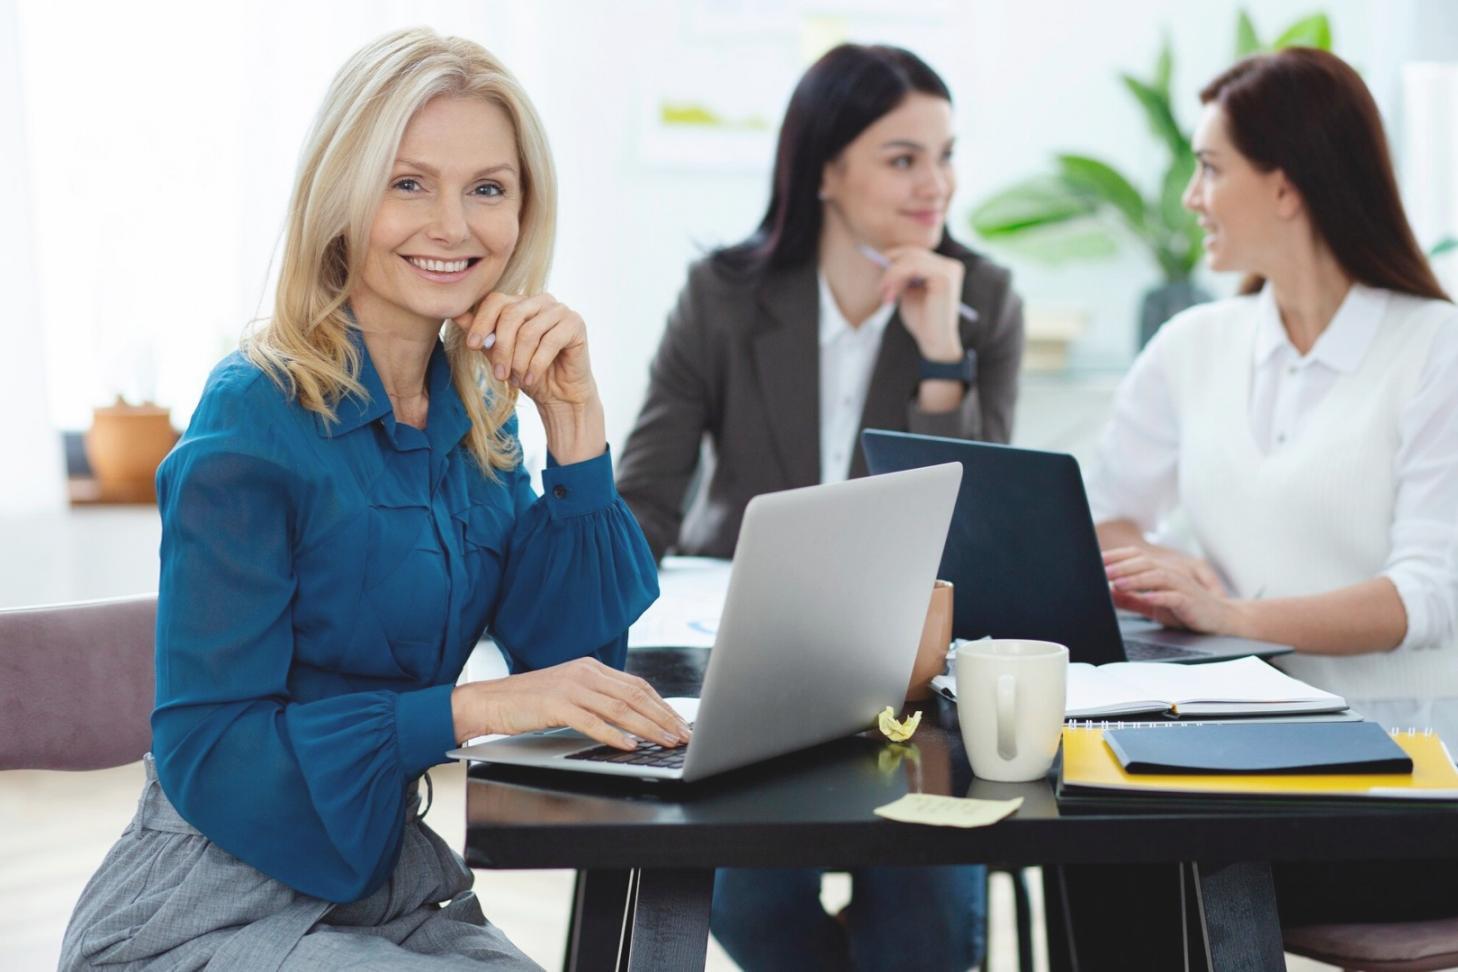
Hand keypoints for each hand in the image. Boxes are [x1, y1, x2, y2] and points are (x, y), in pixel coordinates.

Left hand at [451, 292, 597, 408]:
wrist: (560, 395)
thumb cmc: (528, 372)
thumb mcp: (498, 354)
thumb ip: (482, 333)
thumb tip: (455, 313)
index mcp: (521, 302)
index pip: (496, 300)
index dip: (482, 322)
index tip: (473, 346)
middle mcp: (541, 301)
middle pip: (511, 314)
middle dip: (501, 348)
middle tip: (499, 375)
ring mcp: (560, 310)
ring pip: (529, 331)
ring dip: (519, 361)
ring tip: (517, 380)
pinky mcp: (576, 324)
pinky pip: (550, 342)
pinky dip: (536, 364)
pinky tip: (531, 379)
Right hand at [453, 657, 691, 750]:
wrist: (490, 701)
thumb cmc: (529, 702)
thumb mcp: (570, 694)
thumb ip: (598, 699)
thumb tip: (632, 719)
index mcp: (591, 668)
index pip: (637, 685)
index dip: (662, 705)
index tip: (680, 723)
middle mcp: (585, 672)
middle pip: (635, 695)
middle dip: (663, 717)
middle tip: (682, 736)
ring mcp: (571, 687)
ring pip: (620, 708)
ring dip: (647, 727)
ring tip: (665, 742)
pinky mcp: (556, 704)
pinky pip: (592, 721)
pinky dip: (614, 734)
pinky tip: (629, 745)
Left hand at [878, 246, 964, 360]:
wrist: (934, 342)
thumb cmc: (921, 321)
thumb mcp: (907, 292)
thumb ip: (900, 275)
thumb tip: (880, 258)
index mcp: (943, 268)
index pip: (915, 253)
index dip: (894, 258)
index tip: (876, 269)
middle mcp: (950, 265)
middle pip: (912, 253)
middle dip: (891, 269)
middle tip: (880, 289)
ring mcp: (949, 269)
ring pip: (910, 259)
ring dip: (891, 276)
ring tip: (885, 297)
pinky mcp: (944, 277)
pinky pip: (913, 267)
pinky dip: (896, 278)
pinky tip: (891, 296)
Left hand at [1103, 546, 1236, 632]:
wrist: (1219, 618)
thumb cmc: (1185, 609)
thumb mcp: (1152, 604)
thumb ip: (1131, 599)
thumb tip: (1107, 594)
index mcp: (1160, 571)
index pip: (1136, 557)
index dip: (1117, 556)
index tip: (1096, 560)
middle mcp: (1171, 574)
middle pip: (1145, 563)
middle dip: (1122, 566)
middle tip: (1102, 572)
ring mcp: (1182, 586)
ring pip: (1158, 576)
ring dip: (1137, 579)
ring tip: (1119, 583)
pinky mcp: (1190, 601)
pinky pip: (1174, 597)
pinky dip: (1159, 597)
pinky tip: (1146, 599)